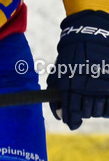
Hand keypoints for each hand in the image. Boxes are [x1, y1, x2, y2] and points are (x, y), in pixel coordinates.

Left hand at [46, 10, 108, 129]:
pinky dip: (108, 107)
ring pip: (101, 111)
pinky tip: (104, 100)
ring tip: (95, 100)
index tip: (72, 123)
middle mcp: (88, 88)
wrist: (91, 38)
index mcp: (71, 86)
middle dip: (84, 112)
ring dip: (97, 109)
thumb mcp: (59, 74)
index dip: (72, 120)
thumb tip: (60, 116)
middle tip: (84, 105)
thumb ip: (57, 96)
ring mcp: (103, 87)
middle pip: (88, 113)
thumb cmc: (72, 57)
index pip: (72, 112)